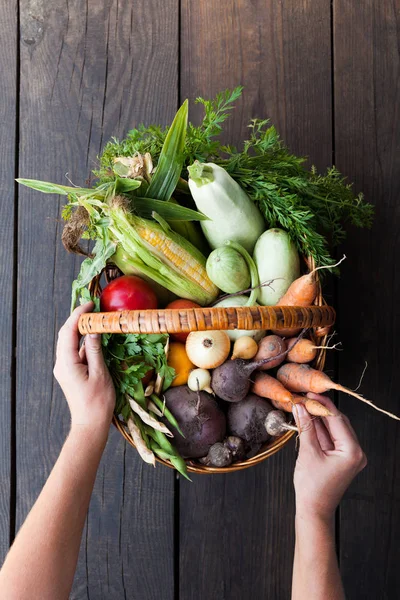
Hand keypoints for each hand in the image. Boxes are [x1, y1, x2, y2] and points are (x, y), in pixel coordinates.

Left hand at [53, 302, 114, 436]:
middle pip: (66, 334)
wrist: (90, 424)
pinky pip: (73, 351)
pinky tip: (93, 337)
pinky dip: (82, 341)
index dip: (78, 315)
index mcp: (66, 363)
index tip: (90, 304)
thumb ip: (95, 350)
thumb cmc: (98, 403)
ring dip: (80, 329)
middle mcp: (61, 364)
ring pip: (68, 342)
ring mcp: (64, 368)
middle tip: (92, 307)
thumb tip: (94, 330)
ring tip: (94, 318)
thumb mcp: (100, 374)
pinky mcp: (70, 372)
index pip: (69, 332)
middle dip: (77, 319)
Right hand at [293, 393, 366, 522]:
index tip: (309, 394)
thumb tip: (300, 407)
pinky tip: (308, 422)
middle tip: (304, 399)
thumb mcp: (308, 452)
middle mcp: (356, 453)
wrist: (314, 511)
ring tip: (303, 408)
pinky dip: (320, 431)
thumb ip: (306, 427)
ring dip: (319, 420)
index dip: (322, 405)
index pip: (337, 419)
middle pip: (338, 423)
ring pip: (334, 430)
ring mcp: (350, 456)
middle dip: (320, 411)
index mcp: (352, 451)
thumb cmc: (312, 487)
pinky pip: (332, 440)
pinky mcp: (342, 459)